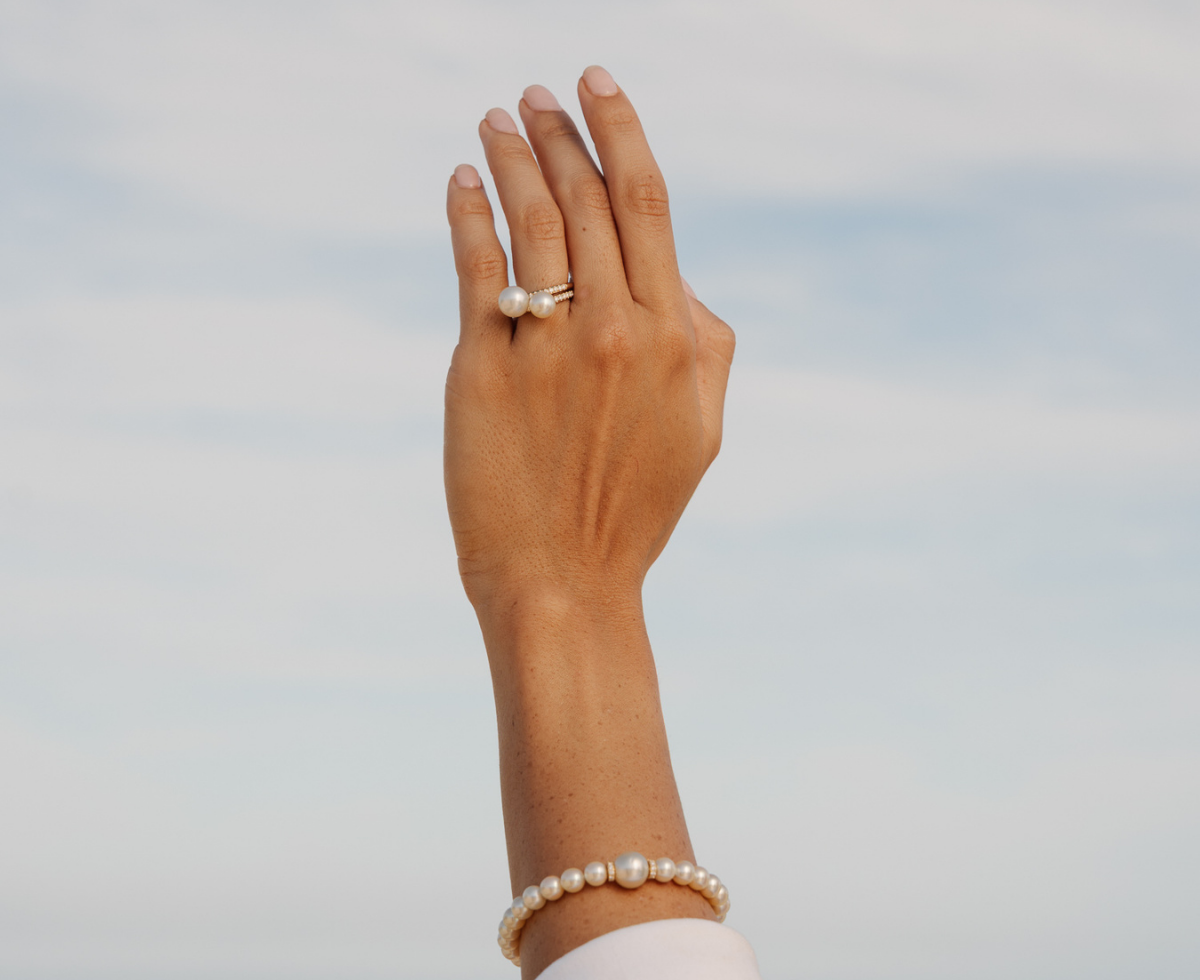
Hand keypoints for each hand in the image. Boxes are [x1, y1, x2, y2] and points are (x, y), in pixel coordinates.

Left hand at [444, 67, 734, 621]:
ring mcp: (546, 347)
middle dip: (560, 130)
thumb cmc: (633, 508)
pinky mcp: (481, 369)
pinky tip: (463, 179)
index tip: (597, 84)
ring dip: (512, 154)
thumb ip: (706, 345)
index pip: (646, 204)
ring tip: (497, 118)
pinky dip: (467, 210)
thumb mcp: (703, 430)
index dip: (620, 131)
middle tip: (537, 95)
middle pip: (586, 197)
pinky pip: (474, 265)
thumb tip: (679, 278)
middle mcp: (614, 330)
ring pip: (531, 217)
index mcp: (676, 339)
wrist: (564, 582)